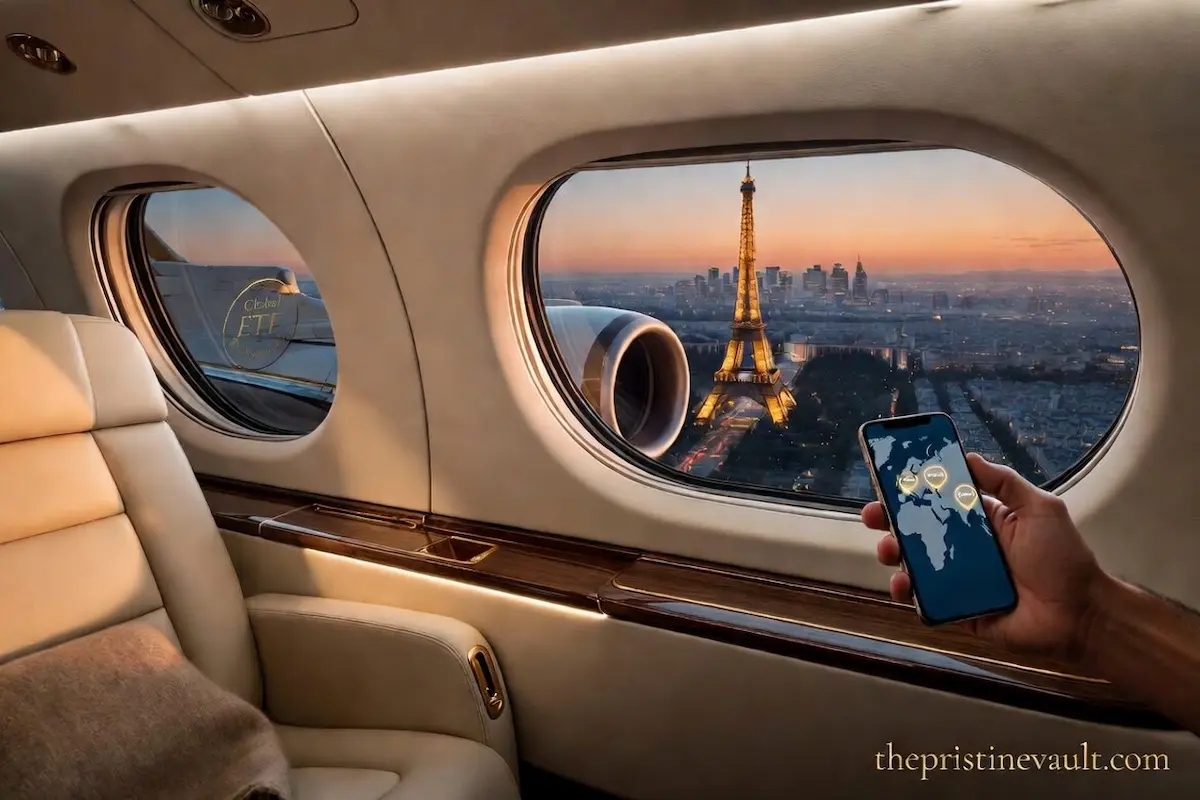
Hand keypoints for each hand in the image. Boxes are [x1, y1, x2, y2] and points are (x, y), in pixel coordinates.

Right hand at [862, 452, 1105, 663]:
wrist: (1079, 613)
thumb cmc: (1063, 558)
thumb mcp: (1040, 508)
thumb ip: (1004, 482)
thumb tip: (968, 455)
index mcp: (982, 523)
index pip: (940, 502)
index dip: (914, 493)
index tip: (890, 481)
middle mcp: (966, 549)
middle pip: (918, 532)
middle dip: (891, 522)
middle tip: (874, 516)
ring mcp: (959, 581)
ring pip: (915, 565)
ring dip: (895, 555)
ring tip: (889, 550)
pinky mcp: (957, 610)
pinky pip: (925, 600)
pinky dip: (908, 593)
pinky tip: (903, 584)